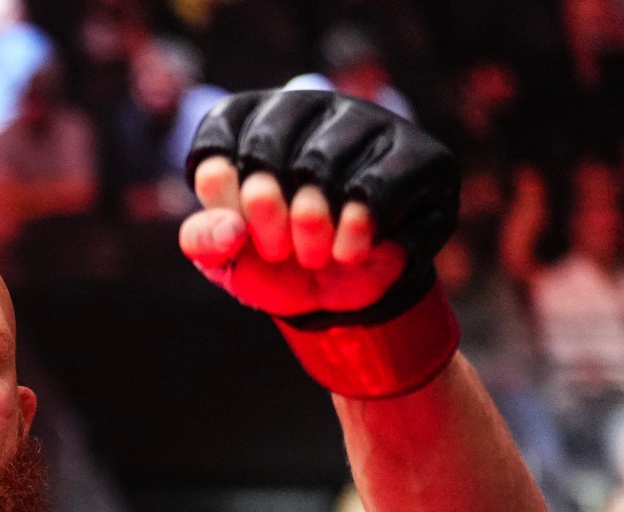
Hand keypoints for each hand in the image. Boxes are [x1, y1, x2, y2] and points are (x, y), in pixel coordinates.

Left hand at [179, 90, 455, 322]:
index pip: (217, 139)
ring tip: (316, 254)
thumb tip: (229, 229)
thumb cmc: (275, 263)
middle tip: (278, 250)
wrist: (342, 294)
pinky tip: (350, 253)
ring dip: (311, 229)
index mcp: (250, 122)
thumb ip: (203, 240)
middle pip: (266, 148)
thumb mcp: (226, 259)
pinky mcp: (420, 154)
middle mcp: (310, 105)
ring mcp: (368, 123)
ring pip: (322, 166)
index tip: (236, 230)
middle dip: (265, 216)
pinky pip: (376, 189)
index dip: (222, 194)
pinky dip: (354, 233)